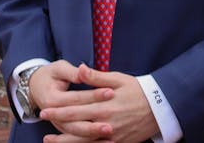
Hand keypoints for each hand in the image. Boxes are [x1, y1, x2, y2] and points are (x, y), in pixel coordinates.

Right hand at [30, 61, 114, 140]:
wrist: (36, 87)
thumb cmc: (51, 75)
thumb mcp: (59, 68)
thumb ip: (72, 72)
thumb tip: (84, 70)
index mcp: (53, 99)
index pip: (76, 98)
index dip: (94, 95)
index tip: (111, 92)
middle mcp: (54, 116)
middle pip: (76, 122)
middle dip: (94, 123)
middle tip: (112, 120)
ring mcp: (59, 124)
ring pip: (77, 133)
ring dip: (93, 134)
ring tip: (110, 132)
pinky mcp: (64, 128)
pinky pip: (77, 139)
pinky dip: (90, 141)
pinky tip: (106, 141)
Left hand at [40, 64, 158, 142]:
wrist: (160, 107)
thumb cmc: (138, 90)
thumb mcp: (118, 79)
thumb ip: (97, 77)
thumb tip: (80, 69)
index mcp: (104, 105)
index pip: (76, 108)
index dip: (59, 110)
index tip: (44, 108)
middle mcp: (106, 122)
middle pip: (76, 125)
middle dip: (58, 123)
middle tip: (42, 120)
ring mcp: (112, 135)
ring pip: (84, 141)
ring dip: (66, 141)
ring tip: (50, 141)